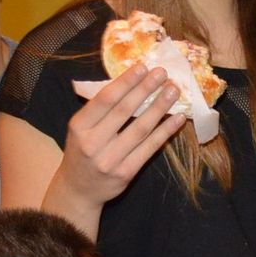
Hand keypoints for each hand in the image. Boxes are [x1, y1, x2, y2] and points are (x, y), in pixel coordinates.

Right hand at [57, 64, 187, 205]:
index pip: (105, 99)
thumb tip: (132, 82)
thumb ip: (100, 110)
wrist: (77, 189)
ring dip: (160, 108)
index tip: (143, 67)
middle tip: (163, 74)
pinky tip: (177, 118)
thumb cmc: (82, 151)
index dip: (126, 82)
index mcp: (79, 126)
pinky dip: (165, 131)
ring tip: (173, 91)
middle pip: (124, 112)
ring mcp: (110, 160)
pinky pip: (150, 148)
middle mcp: (92, 143)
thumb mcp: (81, 129)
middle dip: (145, 90)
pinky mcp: (126, 173)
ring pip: (140, 129)